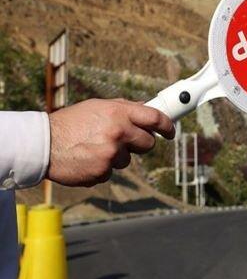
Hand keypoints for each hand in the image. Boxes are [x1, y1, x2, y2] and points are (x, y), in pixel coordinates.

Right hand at [47, 98, 174, 186]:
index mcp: (119, 112)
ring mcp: (111, 153)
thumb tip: (147, 109)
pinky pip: (111, 172)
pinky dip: (102, 168)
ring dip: (116, 156)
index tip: (171, 131)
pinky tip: (87, 159)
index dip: (168, 126)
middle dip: (140, 144)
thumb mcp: (97, 107)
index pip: (156, 118)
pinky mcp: (102, 171)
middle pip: (148, 143)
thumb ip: (124, 108)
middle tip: (126, 141)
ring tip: (94, 148)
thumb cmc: (70, 123)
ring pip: (128, 159)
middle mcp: (118, 132)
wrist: (43, 144)